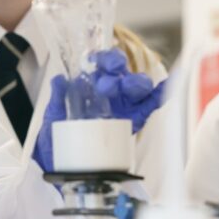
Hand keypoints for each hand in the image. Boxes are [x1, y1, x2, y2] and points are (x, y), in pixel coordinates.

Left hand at [31, 49, 167, 172]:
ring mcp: (124, 104)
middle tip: (104, 84)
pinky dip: (159, 96)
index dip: (103, 57)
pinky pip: (149, 105)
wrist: (59, 161)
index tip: (95, 61)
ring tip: (125, 88)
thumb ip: (58, 96)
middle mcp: (111, 90)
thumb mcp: (54, 113)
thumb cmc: (57, 133)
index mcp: (93, 82)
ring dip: (133, 83)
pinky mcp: (133, 120)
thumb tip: (60, 79)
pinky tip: (165, 89)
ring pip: (137, 85)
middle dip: (116, 69)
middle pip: (122, 70)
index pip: (102, 62)